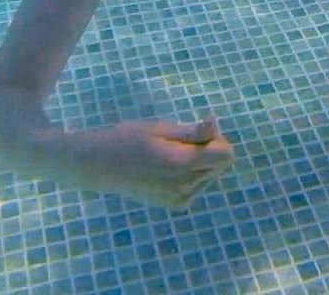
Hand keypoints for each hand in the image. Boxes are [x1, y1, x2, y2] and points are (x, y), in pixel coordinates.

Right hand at [75, 116, 234, 208]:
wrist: (102, 166)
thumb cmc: (129, 138)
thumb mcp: (161, 128)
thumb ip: (192, 132)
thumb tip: (215, 124)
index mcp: (183, 165)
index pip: (226, 155)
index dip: (217, 139)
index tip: (197, 130)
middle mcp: (186, 186)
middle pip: (220, 165)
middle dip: (209, 149)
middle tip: (180, 139)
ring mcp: (182, 198)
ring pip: (210, 174)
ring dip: (200, 162)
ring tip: (170, 154)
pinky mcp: (177, 205)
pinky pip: (198, 185)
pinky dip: (191, 174)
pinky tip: (168, 168)